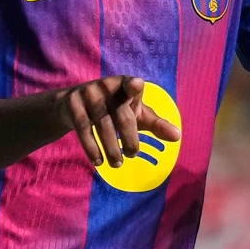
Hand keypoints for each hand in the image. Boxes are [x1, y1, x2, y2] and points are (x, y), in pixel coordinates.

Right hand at [56, 76, 182, 167]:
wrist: (71, 104)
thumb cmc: (114, 108)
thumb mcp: (135, 113)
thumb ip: (156, 124)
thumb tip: (178, 137)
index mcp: (125, 85)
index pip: (131, 85)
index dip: (133, 85)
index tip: (137, 84)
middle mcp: (106, 86)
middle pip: (121, 115)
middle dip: (129, 138)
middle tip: (133, 155)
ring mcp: (88, 94)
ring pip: (102, 125)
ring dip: (112, 148)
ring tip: (118, 164)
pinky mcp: (73, 105)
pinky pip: (84, 130)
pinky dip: (92, 148)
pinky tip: (98, 162)